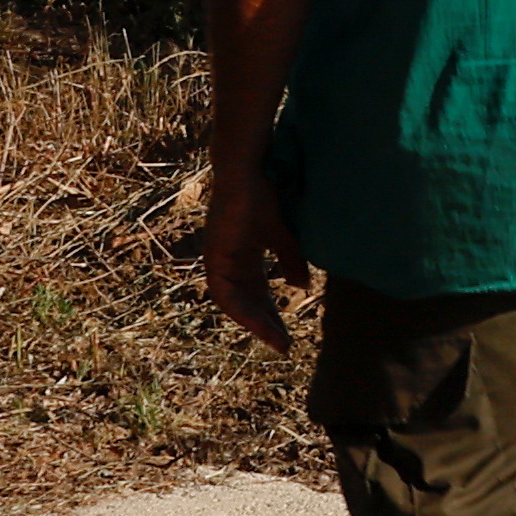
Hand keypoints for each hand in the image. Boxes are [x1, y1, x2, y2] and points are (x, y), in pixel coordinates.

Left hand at [198, 156, 300, 351]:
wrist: (250, 170)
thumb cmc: (266, 195)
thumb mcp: (284, 236)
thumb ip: (291, 261)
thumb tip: (301, 286)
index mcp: (244, 257)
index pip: (257, 294)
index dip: (271, 315)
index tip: (287, 335)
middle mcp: (228, 262)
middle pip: (246, 303)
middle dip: (266, 325)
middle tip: (284, 345)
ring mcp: (219, 259)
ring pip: (232, 303)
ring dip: (253, 322)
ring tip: (274, 339)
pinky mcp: (214, 255)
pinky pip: (223, 292)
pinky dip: (240, 308)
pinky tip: (257, 320)